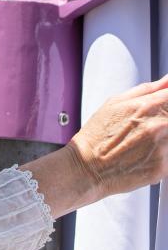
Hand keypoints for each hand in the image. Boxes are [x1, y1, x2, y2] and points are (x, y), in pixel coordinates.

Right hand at [70, 74, 167, 199]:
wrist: (88, 166)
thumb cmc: (97, 134)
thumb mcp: (115, 103)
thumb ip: (146, 90)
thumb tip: (166, 81)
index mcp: (146, 106)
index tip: (165, 102)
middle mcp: (158, 126)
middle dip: (164, 119)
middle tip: (148, 126)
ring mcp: (163, 148)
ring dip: (164, 137)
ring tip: (145, 141)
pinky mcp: (163, 168)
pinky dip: (162, 154)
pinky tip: (145, 154)